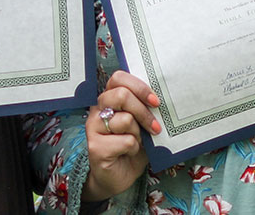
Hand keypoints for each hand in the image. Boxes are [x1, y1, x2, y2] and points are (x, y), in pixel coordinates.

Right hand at [83, 70, 159, 200]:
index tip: (155, 102)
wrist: (118, 176)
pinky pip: (125, 141)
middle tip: (155, 127)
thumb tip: (160, 101)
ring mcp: (93, 128)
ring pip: (125, 119)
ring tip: (137, 142)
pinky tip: (129, 153)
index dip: (139, 87)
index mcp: (109, 99)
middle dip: (143, 112)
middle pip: (121, 95)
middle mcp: (97, 110)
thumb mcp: (141, 125)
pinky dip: (134, 148)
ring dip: (139, 134)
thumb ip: (144, 109)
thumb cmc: (131, 147)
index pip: (118, 78)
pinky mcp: (95, 147)